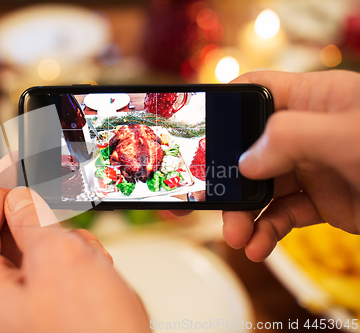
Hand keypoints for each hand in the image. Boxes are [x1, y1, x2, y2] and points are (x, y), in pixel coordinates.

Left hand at [0, 172, 148, 332]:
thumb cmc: (91, 331)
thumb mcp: (58, 259)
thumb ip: (31, 220)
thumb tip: (17, 197)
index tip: (10, 161)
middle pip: (10, 237)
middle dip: (42, 222)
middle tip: (59, 196)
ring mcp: (25, 307)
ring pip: (41, 251)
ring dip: (68, 246)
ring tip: (90, 262)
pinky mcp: (52, 310)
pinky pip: (60, 270)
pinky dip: (80, 263)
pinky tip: (98, 275)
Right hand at [224, 70, 359, 261]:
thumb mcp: (348, 135)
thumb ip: (289, 137)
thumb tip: (246, 162)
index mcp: (310, 99)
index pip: (253, 93)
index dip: (222, 110)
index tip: (197, 139)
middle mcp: (305, 131)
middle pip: (247, 150)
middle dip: (228, 181)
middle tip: (211, 207)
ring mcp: (310, 167)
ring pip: (261, 188)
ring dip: (244, 215)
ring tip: (238, 238)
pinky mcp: (319, 200)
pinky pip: (281, 214)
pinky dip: (266, 231)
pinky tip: (259, 246)